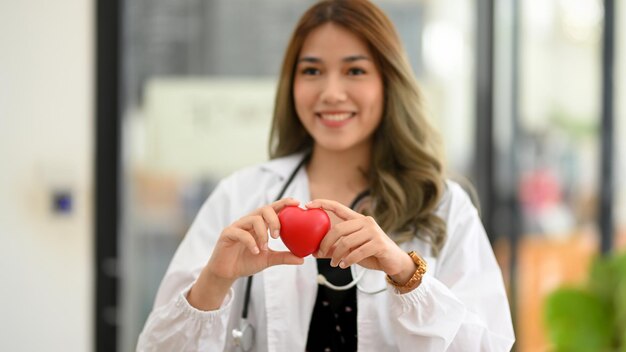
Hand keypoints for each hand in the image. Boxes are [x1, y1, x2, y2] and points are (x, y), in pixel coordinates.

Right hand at [188, 198, 304, 310]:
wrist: (227, 272)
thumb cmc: (246, 261)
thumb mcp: (268, 259)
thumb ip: (283, 257)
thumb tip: (302, 259)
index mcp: (259, 224)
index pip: (272, 209)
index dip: (284, 203)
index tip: (297, 203)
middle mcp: (249, 221)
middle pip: (264, 209)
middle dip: (274, 220)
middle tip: (278, 235)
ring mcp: (238, 226)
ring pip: (253, 219)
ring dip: (262, 233)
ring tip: (265, 248)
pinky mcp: (227, 234)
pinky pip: (241, 233)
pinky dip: (251, 242)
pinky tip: (256, 252)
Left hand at [307, 199, 414, 278]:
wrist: (394, 263)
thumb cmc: (371, 254)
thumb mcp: (351, 250)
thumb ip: (334, 249)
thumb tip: (314, 252)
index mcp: (358, 219)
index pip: (338, 207)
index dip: (323, 204)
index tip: (308, 204)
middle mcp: (366, 222)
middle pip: (339, 229)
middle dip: (325, 243)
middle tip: (319, 254)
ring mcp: (373, 232)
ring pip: (346, 242)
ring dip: (336, 255)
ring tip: (335, 264)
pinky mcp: (379, 244)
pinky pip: (357, 252)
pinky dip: (348, 260)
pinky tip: (344, 265)